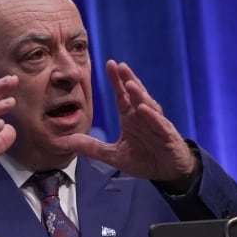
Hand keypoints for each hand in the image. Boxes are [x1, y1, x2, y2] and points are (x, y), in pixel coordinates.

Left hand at [60, 60, 199, 192]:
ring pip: (148, 106)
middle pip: (135, 95)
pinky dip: (151, 116)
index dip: (116, 81)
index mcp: (131, 118)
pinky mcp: (167, 136)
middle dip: (128, 79)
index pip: (122, 96)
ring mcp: (157, 125)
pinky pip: (159, 124)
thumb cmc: (145, 159)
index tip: (109, 64)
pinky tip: (143, 108)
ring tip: (130, 83)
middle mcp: (144, 117)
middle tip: (120, 65)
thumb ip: (93, 148)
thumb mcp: (114, 155)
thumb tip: (68, 141)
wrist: (168, 172)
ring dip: (139, 95)